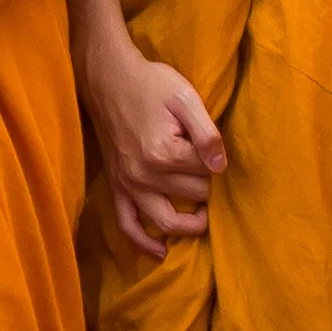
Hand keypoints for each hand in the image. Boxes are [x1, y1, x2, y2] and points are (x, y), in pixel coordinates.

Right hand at [84, 39, 227, 258]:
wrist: (109, 79)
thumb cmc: (151, 83)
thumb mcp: (184, 96)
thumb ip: (206, 132)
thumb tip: (221, 167)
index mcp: (165, 152)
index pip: (207, 173)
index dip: (213, 160)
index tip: (210, 147)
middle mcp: (145, 175)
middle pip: (192, 196)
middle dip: (205, 185)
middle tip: (205, 168)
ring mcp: (128, 184)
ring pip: (166, 222)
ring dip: (189, 226)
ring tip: (202, 216)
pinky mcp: (116, 187)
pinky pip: (127, 225)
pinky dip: (144, 243)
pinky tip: (161, 252)